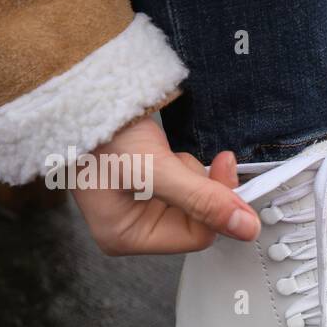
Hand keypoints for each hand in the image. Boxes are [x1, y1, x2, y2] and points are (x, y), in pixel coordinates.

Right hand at [70, 116, 259, 255]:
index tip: (225, 166)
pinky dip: (183, 165)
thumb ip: (202, 199)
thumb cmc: (98, 129)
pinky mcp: (146, 185)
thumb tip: (246, 229)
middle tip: (181, 156)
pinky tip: (163, 149)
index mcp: (124, 236)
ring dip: (190, 171)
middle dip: (198, 186)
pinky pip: (184, 184)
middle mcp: (130, 226)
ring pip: (194, 200)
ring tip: (160, 150)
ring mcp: (138, 205)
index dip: (217, 205)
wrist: (80, 90)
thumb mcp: (154, 167)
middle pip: (197, 219)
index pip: (196, 236)